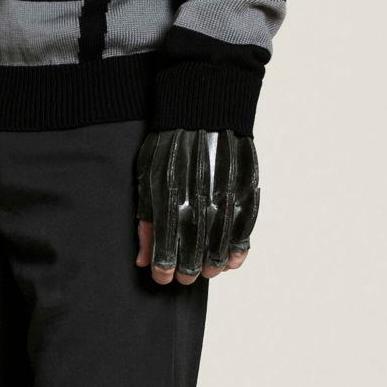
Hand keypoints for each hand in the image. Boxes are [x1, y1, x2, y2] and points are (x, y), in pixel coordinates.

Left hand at [135, 127, 259, 285]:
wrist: (202, 108)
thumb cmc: (169, 143)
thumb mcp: (148, 176)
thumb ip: (145, 219)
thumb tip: (142, 260)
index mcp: (169, 197)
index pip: (167, 249)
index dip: (164, 269)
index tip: (162, 277)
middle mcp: (198, 201)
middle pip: (195, 254)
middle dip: (188, 272)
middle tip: (184, 278)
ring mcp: (224, 197)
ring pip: (220, 248)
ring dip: (212, 265)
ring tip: (206, 271)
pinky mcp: (245, 192)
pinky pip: (244, 232)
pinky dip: (238, 251)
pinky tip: (230, 262)